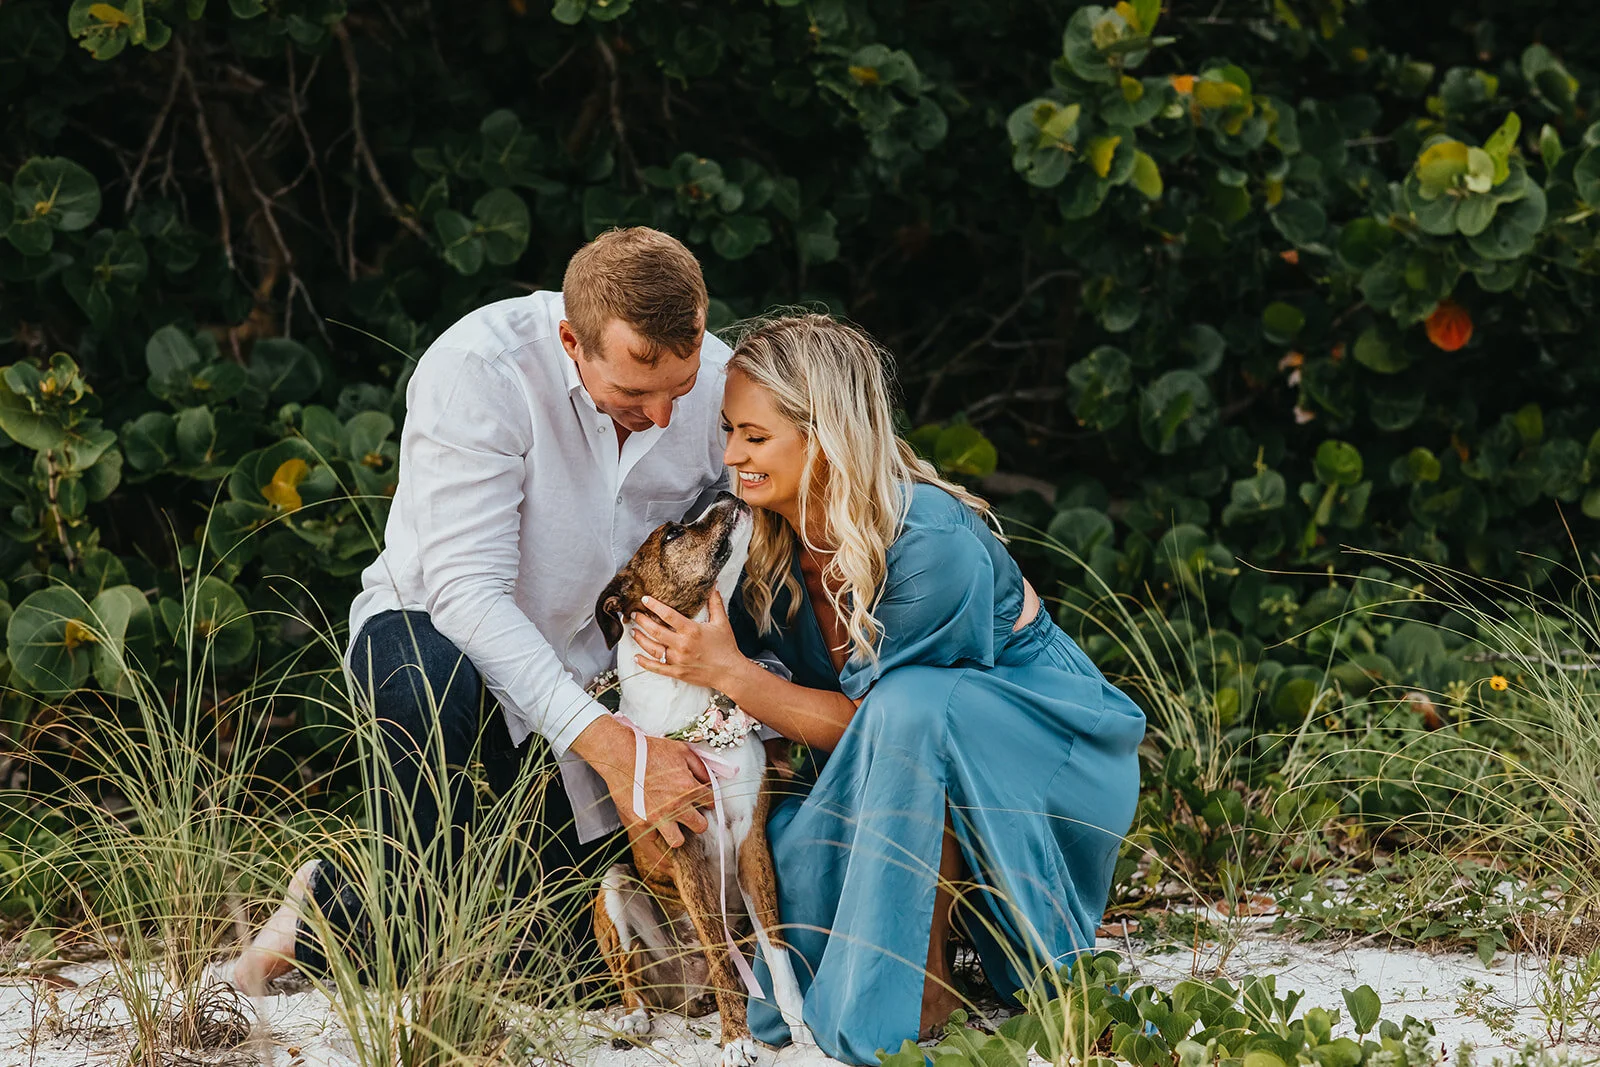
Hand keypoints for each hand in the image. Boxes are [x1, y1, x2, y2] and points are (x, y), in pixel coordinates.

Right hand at [569, 716, 713, 848]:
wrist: (621, 755)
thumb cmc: (649, 751)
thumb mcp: (681, 751)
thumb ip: (701, 767)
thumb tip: (711, 781)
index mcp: (689, 788)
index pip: (710, 802)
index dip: (708, 801)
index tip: (704, 802)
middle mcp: (676, 806)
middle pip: (700, 826)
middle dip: (698, 821)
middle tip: (691, 817)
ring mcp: (657, 818)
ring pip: (678, 842)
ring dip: (679, 836)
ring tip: (674, 829)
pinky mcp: (640, 825)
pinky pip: (653, 850)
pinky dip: (660, 857)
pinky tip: (666, 864)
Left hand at [631, 590, 748, 691]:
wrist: (729, 672)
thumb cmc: (726, 647)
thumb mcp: (722, 622)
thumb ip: (714, 603)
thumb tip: (712, 585)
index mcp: (691, 631)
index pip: (668, 615)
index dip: (654, 606)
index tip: (645, 600)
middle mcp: (682, 645)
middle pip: (655, 631)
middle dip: (642, 621)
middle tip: (634, 614)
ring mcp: (678, 660)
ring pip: (653, 649)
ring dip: (641, 639)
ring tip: (633, 631)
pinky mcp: (677, 672)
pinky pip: (657, 667)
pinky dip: (644, 663)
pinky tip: (636, 657)